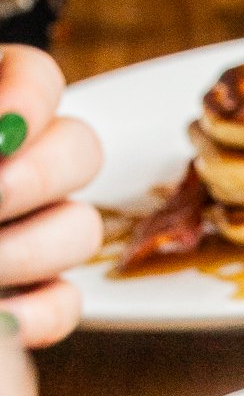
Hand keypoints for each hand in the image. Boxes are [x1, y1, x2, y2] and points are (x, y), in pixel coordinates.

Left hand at [0, 46, 102, 347]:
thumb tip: (4, 136)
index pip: (37, 77)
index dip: (27, 99)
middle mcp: (18, 163)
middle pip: (82, 151)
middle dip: (37, 178)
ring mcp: (29, 231)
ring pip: (82, 230)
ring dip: (31, 250)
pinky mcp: (30, 299)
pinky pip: (67, 304)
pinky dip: (39, 313)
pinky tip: (0, 318)